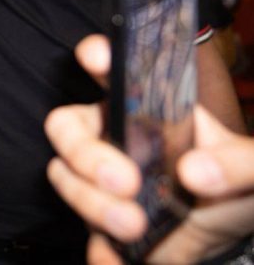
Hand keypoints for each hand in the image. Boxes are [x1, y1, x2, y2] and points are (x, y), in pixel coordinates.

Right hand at [44, 35, 253, 262]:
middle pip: (67, 126)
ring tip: (134, 225)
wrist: (228, 236)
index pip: (113, 68)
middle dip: (85, 153)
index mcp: (145, 105)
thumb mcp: (253, 167)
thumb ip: (237, 162)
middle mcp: (113, 134)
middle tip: (125, 181)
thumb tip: (195, 172)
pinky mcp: (100, 220)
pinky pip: (83, 232)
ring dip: (91, 203)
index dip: (98, 55)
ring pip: (64, 176)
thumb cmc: (233, 183)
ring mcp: (99, 177)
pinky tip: (116, 254)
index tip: (97, 57)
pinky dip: (99, 246)